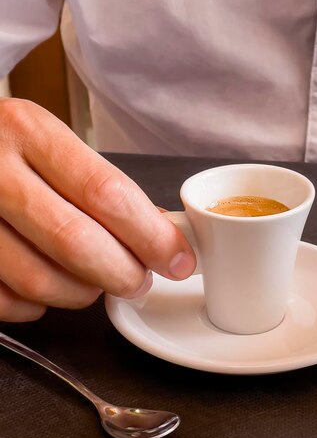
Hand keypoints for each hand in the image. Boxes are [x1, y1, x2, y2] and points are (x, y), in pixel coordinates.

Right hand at [0, 98, 195, 321]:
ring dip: (84, 293)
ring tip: (96, 282)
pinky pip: (8, 302)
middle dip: (124, 274)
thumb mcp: (52, 144)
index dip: (152, 236)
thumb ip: (102, 188)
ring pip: (40, 280)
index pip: (106, 193)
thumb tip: (163, 236)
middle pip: (76, 242)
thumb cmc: (9, 151)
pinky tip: (50, 284)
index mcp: (28, 131)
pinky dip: (39, 306)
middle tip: (140, 281)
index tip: (178, 260)